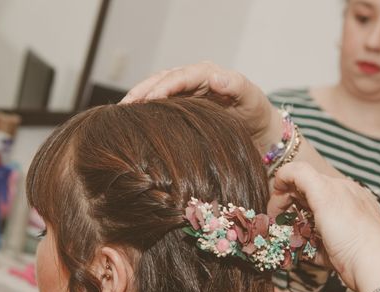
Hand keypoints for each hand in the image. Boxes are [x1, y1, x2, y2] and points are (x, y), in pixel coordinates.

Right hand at [122, 62, 281, 152]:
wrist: (259, 131)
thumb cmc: (256, 113)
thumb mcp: (251, 98)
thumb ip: (236, 86)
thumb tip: (216, 77)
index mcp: (207, 73)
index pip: (181, 76)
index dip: (164, 86)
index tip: (149, 99)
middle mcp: (193, 79)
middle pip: (162, 80)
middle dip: (142, 91)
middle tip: (123, 107)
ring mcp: (186, 92)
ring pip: (156, 90)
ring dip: (138, 99)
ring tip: (120, 113)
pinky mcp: (181, 106)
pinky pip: (159, 105)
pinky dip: (145, 110)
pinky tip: (131, 121)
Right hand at [268, 163, 379, 291]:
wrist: (375, 268)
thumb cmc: (351, 230)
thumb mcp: (325, 192)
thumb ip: (301, 175)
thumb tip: (283, 172)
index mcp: (338, 188)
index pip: (303, 179)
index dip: (283, 190)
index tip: (273, 208)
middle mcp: (340, 205)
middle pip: (303, 202)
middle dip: (286, 212)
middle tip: (275, 225)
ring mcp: (340, 229)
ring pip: (307, 225)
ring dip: (293, 231)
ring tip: (288, 240)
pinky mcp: (339, 251)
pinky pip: (315, 246)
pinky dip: (305, 249)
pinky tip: (302, 254)